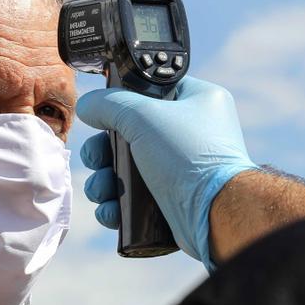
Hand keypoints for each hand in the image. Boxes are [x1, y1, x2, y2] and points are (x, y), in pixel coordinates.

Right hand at [76, 77, 257, 268]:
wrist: (216, 213)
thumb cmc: (189, 156)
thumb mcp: (143, 116)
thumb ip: (109, 104)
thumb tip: (87, 106)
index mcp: (197, 102)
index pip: (151, 92)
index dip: (123, 103)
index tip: (105, 115)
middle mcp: (192, 134)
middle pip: (130, 135)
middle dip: (103, 152)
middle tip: (98, 160)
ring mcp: (182, 170)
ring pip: (127, 170)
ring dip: (104, 181)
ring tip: (103, 191)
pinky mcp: (172, 201)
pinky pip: (134, 199)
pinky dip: (117, 205)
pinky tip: (111, 211)